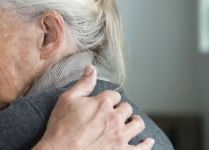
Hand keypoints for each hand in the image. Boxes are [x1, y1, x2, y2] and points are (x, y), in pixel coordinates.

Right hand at [34, 66, 154, 149]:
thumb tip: (91, 68)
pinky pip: (141, 148)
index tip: (103, 103)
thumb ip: (83, 84)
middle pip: (126, 108)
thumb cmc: (61, 126)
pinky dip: (146, 144)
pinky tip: (148, 141)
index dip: (109, 98)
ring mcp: (120, 136)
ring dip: (135, 121)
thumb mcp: (67, 99)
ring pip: (137, 124)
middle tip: (115, 113)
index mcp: (103, 103)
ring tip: (132, 121)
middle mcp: (115, 118)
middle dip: (121, 109)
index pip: (114, 95)